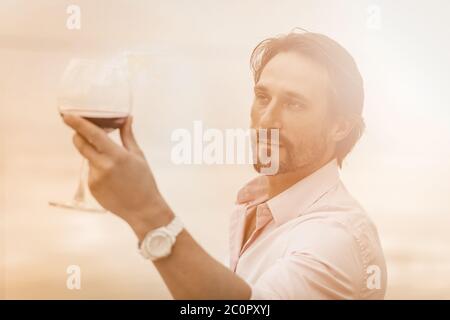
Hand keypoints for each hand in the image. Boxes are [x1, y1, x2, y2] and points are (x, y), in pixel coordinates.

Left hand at [62, 114, 173, 240]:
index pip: (92, 134)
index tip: (68, 115)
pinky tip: (112, 179)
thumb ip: (128, 136)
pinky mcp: (91, 187)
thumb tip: (126, 119)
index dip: (78, 123)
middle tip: (84, 131)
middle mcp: (103, 166)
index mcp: (116, 155)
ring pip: (88, 158)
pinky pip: (90, 172)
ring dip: (95, 155)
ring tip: (114, 168)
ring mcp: (94, 178)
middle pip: (81, 144)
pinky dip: (98, 169)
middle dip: (79, 135)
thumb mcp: (138, 156)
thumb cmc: (144, 182)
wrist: (143, 209)